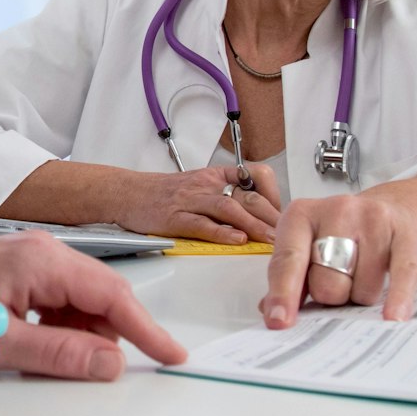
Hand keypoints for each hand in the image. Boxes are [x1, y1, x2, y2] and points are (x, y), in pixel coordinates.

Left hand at [0, 232, 185, 380]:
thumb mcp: (0, 343)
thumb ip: (59, 355)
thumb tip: (111, 363)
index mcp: (42, 261)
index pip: (111, 295)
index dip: (145, 329)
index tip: (172, 355)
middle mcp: (43, 252)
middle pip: (100, 296)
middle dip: (112, 334)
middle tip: (112, 369)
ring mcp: (32, 259)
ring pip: (81, 302)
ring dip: (81, 334)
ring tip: (52, 359)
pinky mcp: (22, 272)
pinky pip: (60, 302)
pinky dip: (61, 328)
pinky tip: (40, 346)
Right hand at [115, 164, 279, 244]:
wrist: (127, 193)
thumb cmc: (163, 194)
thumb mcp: (199, 185)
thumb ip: (225, 197)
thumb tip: (256, 215)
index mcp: (215, 175)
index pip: (254, 175)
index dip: (273, 193)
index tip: (283, 213)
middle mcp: (206, 185)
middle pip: (247, 196)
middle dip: (271, 216)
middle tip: (289, 235)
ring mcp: (191, 201)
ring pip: (229, 209)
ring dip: (254, 225)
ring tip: (270, 241)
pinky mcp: (176, 218)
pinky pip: (202, 224)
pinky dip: (221, 232)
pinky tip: (236, 240)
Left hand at [257, 192, 416, 326]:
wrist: (393, 209)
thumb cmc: (342, 234)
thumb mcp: (307, 246)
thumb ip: (287, 278)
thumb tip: (271, 312)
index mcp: (301, 215)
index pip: (288, 260)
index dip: (283, 294)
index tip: (279, 321)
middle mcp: (336, 210)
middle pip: (327, 283)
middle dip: (331, 297)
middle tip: (338, 284)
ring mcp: (373, 219)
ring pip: (362, 288)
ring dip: (361, 296)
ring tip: (362, 276)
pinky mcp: (406, 232)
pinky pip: (401, 276)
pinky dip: (396, 300)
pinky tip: (393, 317)